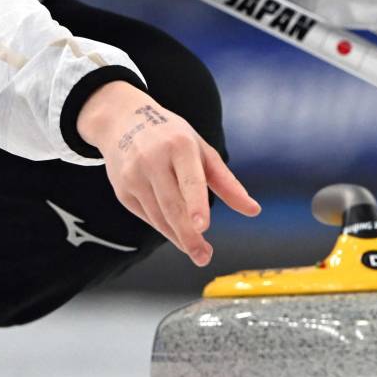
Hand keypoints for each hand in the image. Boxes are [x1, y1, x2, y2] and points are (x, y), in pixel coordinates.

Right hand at [77, 81, 259, 265]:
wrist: (122, 120)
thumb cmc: (171, 136)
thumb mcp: (201, 150)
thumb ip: (227, 183)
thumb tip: (254, 210)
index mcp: (179, 145)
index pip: (189, 179)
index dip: (196, 204)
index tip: (203, 226)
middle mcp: (152, 159)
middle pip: (172, 206)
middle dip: (189, 236)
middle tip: (204, 257)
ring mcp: (133, 175)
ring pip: (159, 216)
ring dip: (179, 237)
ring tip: (198, 251)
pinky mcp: (122, 189)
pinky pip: (147, 216)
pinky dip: (165, 228)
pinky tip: (178, 233)